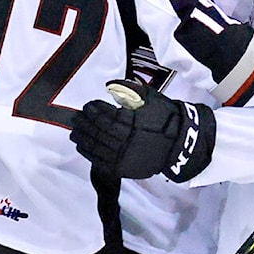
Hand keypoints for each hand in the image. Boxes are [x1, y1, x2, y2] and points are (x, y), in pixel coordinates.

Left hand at [69, 80, 215, 181]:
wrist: (179, 143)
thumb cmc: (165, 118)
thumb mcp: (150, 97)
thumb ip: (128, 90)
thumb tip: (110, 85)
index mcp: (132, 120)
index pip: (105, 114)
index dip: (94, 109)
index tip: (88, 105)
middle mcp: (125, 138)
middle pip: (98, 129)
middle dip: (85, 122)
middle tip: (77, 117)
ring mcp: (123, 155)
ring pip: (96, 145)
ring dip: (83, 137)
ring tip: (75, 131)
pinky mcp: (123, 168)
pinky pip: (100, 161)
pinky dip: (88, 153)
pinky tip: (82, 146)